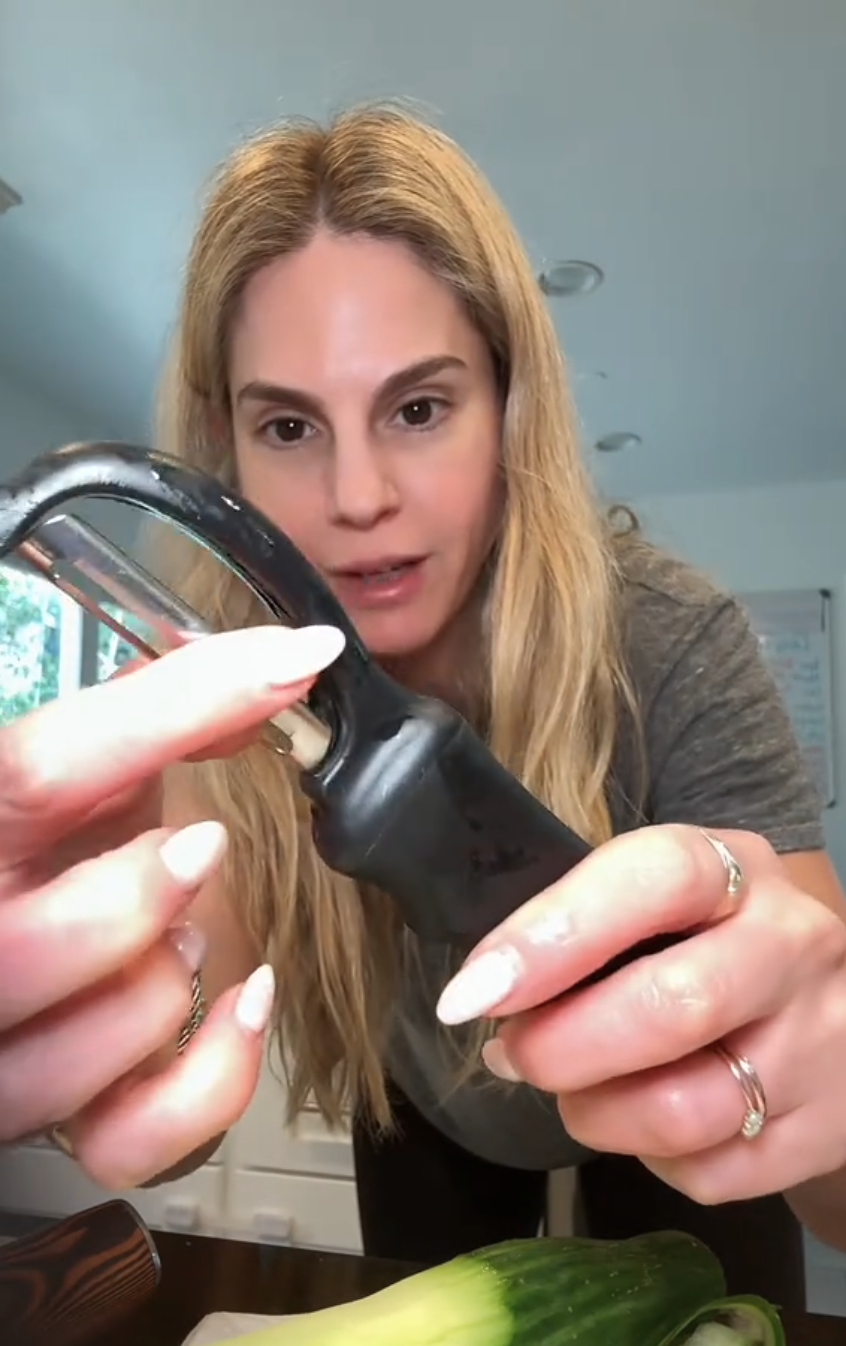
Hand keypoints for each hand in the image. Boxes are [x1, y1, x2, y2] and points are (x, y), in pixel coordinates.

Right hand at [0, 622, 343, 1186]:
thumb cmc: (33, 856)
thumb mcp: (73, 778)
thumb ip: (154, 721)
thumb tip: (283, 666)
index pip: (42, 769)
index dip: (183, 705)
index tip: (298, 658)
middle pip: (44, 945)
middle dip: (144, 892)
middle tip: (194, 851)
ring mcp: (2, 1057)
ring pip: (103, 1039)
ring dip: (171, 976)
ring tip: (182, 936)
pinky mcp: (54, 1136)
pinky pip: (136, 1142)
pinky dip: (217, 1076)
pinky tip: (246, 1004)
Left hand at [436, 824, 845, 1202]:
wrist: (832, 1001)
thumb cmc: (709, 940)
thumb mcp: (662, 901)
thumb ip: (585, 929)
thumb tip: (485, 995)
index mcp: (736, 869)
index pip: (656, 879)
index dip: (556, 934)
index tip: (475, 990)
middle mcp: (794, 944)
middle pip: (675, 1007)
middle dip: (563, 1046)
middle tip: (513, 1054)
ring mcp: (821, 1041)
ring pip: (688, 1109)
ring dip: (597, 1114)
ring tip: (573, 1094)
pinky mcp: (829, 1128)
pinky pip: (714, 1173)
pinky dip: (653, 1159)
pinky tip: (643, 1123)